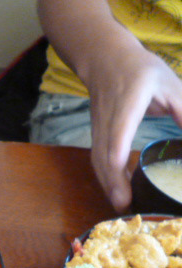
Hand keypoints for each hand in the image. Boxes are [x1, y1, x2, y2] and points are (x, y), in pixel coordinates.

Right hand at [86, 46, 181, 210]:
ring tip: (121, 205)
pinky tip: (117, 189)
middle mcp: (107, 121)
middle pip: (103, 158)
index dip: (118, 166)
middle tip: (125, 208)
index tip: (125, 187)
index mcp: (127, 105)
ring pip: (97, 161)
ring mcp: (98, 128)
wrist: (105, 60)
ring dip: (107, 184)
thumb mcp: (170, 84)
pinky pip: (97, 159)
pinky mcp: (97, 134)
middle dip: (112, 184)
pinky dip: (105, 176)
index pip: (117, 139)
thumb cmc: (140, 70)